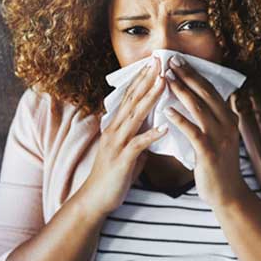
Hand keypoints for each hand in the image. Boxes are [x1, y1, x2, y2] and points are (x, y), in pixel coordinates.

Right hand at [78, 57, 167, 217]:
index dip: (142, 78)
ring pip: (135, 116)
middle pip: (132, 99)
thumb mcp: (128, 147)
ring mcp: (117, 143)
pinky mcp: (121, 159)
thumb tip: (155, 122)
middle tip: (159, 61)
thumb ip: (139, 132)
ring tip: (164, 83)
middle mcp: (115, 129)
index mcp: (117, 125)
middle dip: (147, 79)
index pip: (130, 96)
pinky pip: (138, 145)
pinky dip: (151, 135)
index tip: (155, 62)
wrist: (96, 199)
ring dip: (150, 98)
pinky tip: (164, 127)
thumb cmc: (115, 173)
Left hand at [163, 56, 250, 207]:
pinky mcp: (210, 152)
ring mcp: (220, 138)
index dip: (195, 74)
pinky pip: (193, 131)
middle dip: (187, 76)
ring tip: (166, 78)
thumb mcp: (220, 138)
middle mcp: (228, 124)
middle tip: (171, 61)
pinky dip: (180, 119)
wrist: (228, 194)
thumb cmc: (218, 166)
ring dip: (182, 91)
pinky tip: (167, 110)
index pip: (211, 90)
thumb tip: (197, 101)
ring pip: (199, 108)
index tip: (179, 61)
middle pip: (206, 94)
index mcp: (229, 118)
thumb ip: (211, 120)